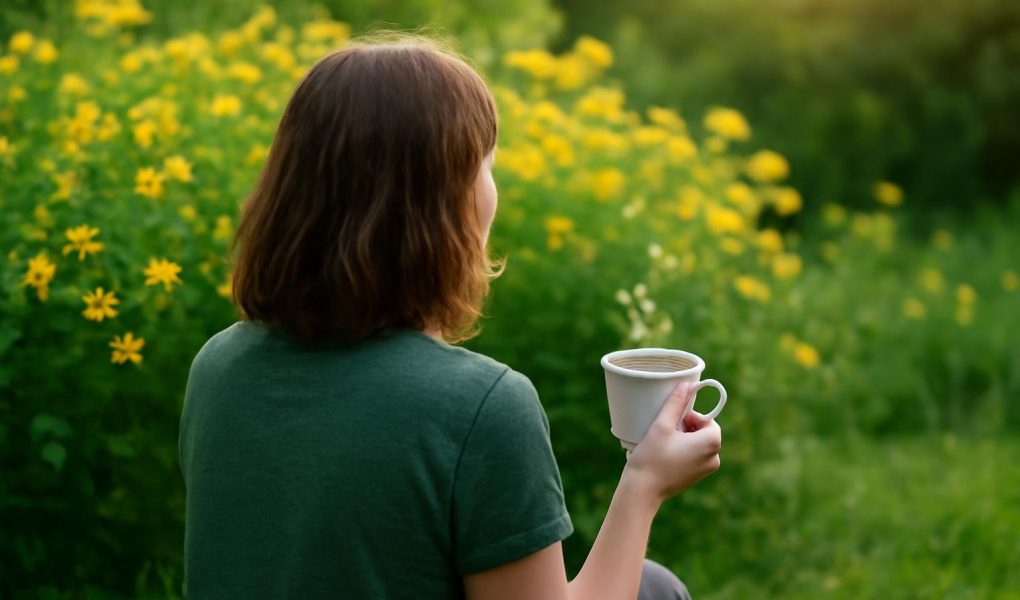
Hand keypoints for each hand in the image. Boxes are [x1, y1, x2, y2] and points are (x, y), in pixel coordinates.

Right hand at [621, 382, 722, 504]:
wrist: (642, 491)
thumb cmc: (651, 457)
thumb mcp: (662, 425)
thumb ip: (676, 403)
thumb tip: (687, 383)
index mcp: (711, 444)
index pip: (707, 420)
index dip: (690, 416)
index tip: (673, 421)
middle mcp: (714, 459)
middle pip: (703, 432)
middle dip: (686, 427)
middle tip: (666, 431)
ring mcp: (705, 471)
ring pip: (698, 444)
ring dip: (683, 438)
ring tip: (664, 442)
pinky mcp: (695, 478)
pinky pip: (694, 457)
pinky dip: (682, 451)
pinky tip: (664, 454)